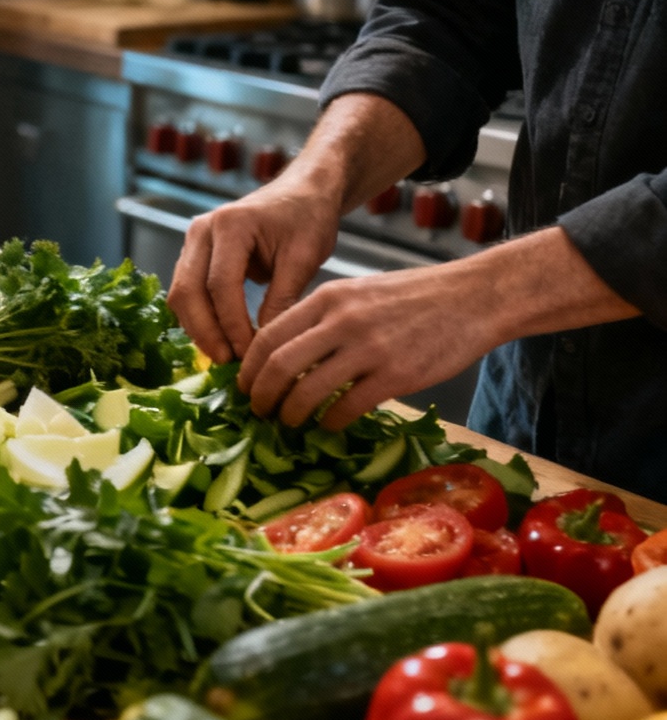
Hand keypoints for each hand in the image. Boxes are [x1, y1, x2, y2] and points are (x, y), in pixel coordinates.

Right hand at [167, 180, 342, 362]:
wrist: (302, 193)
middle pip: (188, 291)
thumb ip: (282, 299)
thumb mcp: (304, 258)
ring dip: (198, 328)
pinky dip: (199, 318)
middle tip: (228, 362)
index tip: (248, 352)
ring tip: (225, 356)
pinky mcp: (194, 254)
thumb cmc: (308, 218)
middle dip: (206, 332)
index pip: (220, 285)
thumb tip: (264, 345)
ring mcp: (193, 241)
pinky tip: (220, 339)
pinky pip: (187, 292)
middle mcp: (202, 230)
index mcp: (231, 224)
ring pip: (181, 294)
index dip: (231, 324)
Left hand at [237, 262, 500, 430]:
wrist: (474, 297)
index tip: (245, 387)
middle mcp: (341, 321)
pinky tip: (329, 425)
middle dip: (261, 396)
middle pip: (279, 367)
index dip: (249, 369)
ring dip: (291, 415)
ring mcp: (368, 348)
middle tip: (259, 412)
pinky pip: (346, 408)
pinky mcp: (396, 375)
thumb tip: (282, 355)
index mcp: (327, 298)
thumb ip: (320, 318)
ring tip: (290, 423)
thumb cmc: (413, 297)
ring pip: (307, 392)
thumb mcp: (357, 293)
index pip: (268, 337)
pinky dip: (330, 423)